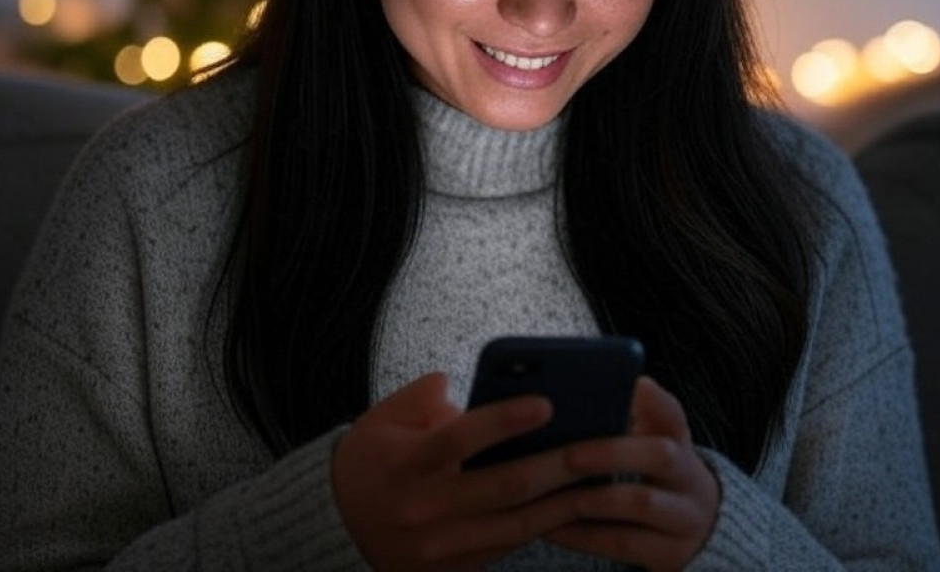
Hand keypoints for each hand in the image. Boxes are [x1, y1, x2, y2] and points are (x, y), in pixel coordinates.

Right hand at [331, 372, 585, 570]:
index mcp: (407, 464)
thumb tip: (463, 386)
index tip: (546, 403)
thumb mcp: (385, 416)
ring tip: (602, 476)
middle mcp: (426, 509)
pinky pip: (510, 547)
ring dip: (564, 501)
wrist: (336, 525)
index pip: (462, 438)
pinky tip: (574, 503)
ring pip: (517, 525)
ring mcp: (442, 548)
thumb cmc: (372, 459)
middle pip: (504, 486)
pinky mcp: (456, 571)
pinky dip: (545, 525)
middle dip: (557, 463)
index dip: (506, 421)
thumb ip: (425, 395)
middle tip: (599, 442)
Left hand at [542, 376, 720, 571]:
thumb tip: (591, 392)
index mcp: (681, 445)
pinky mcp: (670, 555)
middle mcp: (690, 479)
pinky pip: (622, 543)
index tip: (633, 386)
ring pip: (640, 501)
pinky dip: (583, 535)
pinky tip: (551, 527)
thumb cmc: (657, 483)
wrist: (696, 537)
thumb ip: (629, 422)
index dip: (656, 401)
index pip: (674, 416)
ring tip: (549, 489)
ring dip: (590, 495)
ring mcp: (685, 519)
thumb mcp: (652, 450)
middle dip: (611, 452)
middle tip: (570, 453)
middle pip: (661, 456)